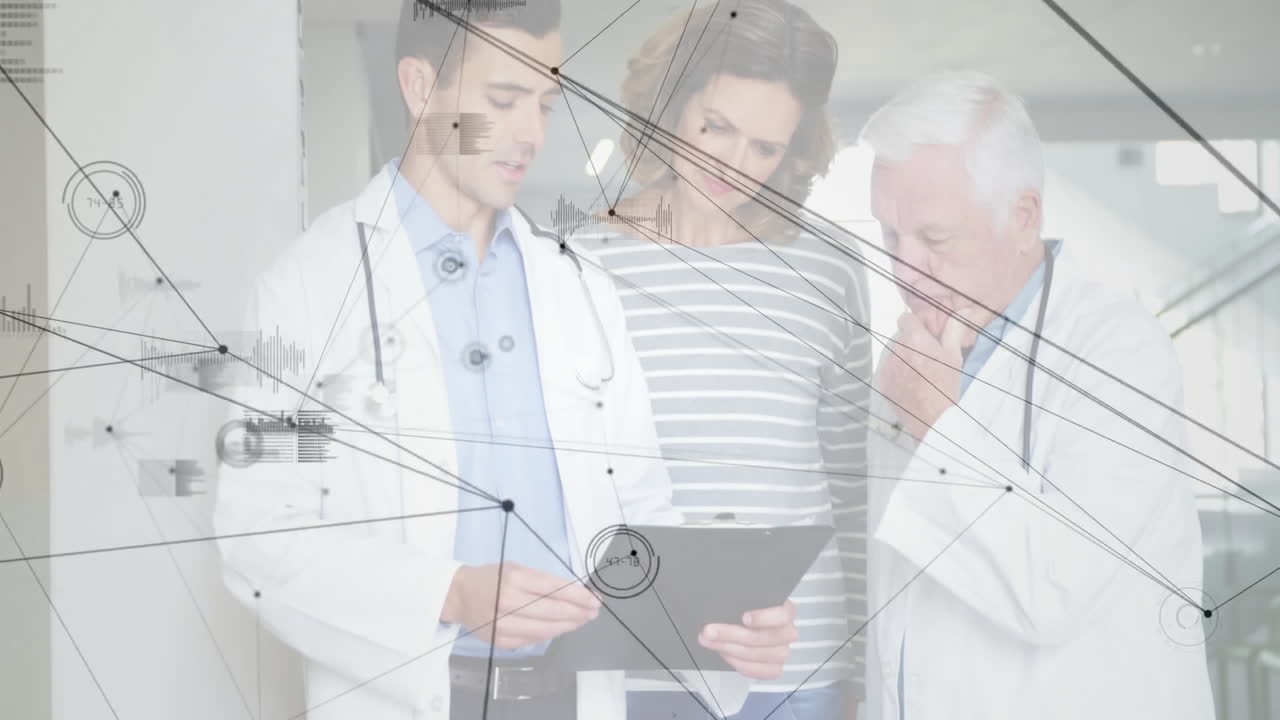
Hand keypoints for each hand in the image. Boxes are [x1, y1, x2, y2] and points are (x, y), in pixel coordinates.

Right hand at [441, 563, 600, 648]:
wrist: (460, 595)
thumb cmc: (492, 578)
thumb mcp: (517, 569)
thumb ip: (544, 582)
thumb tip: (575, 596)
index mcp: (515, 578)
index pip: (555, 589)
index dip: (579, 596)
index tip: (595, 599)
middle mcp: (509, 602)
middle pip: (554, 612)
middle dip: (579, 613)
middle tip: (593, 612)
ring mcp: (504, 624)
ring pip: (546, 630)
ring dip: (568, 626)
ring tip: (581, 620)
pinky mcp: (502, 640)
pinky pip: (533, 640)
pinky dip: (549, 634)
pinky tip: (559, 628)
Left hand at [698, 599, 797, 679]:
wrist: (749, 623)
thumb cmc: (749, 609)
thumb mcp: (747, 599)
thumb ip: (741, 601)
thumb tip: (722, 606)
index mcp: (786, 611)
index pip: (782, 615)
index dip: (763, 618)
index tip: (744, 617)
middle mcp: (787, 632)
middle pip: (763, 638)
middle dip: (731, 634)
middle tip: (710, 630)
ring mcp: (782, 651)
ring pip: (757, 655)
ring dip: (729, 649)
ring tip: (711, 641)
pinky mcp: (774, 667)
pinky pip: (758, 671)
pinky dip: (738, 663)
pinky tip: (724, 653)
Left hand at [881, 307, 983, 440]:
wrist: (933, 418)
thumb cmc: (946, 385)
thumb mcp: (954, 355)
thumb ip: (955, 330)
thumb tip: (964, 311)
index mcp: (915, 339)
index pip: (905, 318)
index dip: (915, 325)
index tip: (924, 334)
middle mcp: (896, 350)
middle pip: (901, 338)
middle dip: (912, 344)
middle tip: (928, 359)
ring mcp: (887, 366)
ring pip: (894, 354)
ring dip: (904, 359)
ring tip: (921, 375)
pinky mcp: (882, 381)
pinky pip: (889, 371)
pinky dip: (897, 374)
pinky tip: (912, 385)